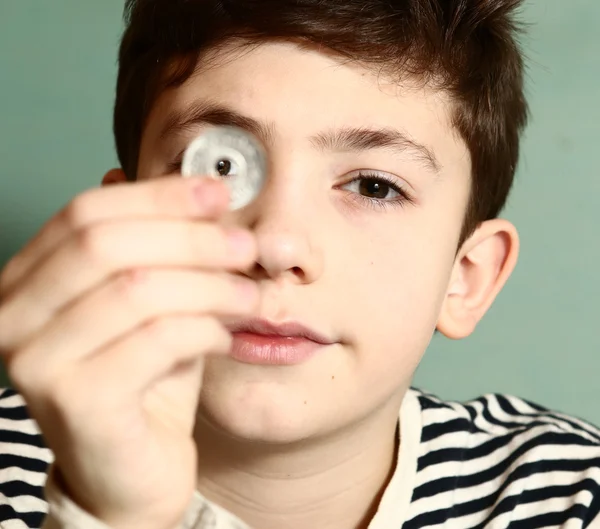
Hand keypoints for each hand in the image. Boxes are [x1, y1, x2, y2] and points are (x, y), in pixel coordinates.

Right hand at [0, 175, 258, 528]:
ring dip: (210, 286)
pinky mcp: (74, 401)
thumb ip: (164, 246)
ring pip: (137, 290)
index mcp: (27, 279)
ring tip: (250, 295)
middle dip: (191, 239)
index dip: (158, 196)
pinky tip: (226, 336)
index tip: (218, 192)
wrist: (134, 467)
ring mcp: (36, 361)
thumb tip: (199, 186)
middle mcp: (13, 315)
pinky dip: (205, 329)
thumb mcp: (155, 300)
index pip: (87, 211)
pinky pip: (156, 340)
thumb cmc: (147, 376)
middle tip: (246, 247)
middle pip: (107, 245)